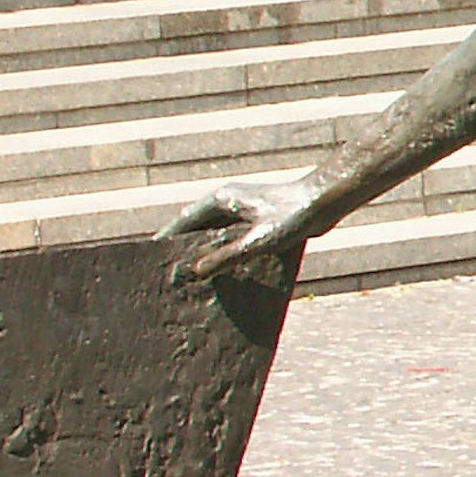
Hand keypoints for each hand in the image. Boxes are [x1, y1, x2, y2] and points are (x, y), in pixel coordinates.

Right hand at [160, 178, 320, 278]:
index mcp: (219, 199)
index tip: (151, 258)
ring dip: (204, 250)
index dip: (166, 240)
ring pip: (212, 232)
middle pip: (194, 227)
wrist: (324, 202)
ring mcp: (240, 209)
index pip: (182, 221)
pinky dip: (223, 250)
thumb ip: (227, 257)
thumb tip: (196, 271)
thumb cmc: (293, 217)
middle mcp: (226, 201)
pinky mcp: (254, 218)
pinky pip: (230, 236)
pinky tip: (222, 272)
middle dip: (183, 248)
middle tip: (169, 272)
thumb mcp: (258, 242)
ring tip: (191, 277)